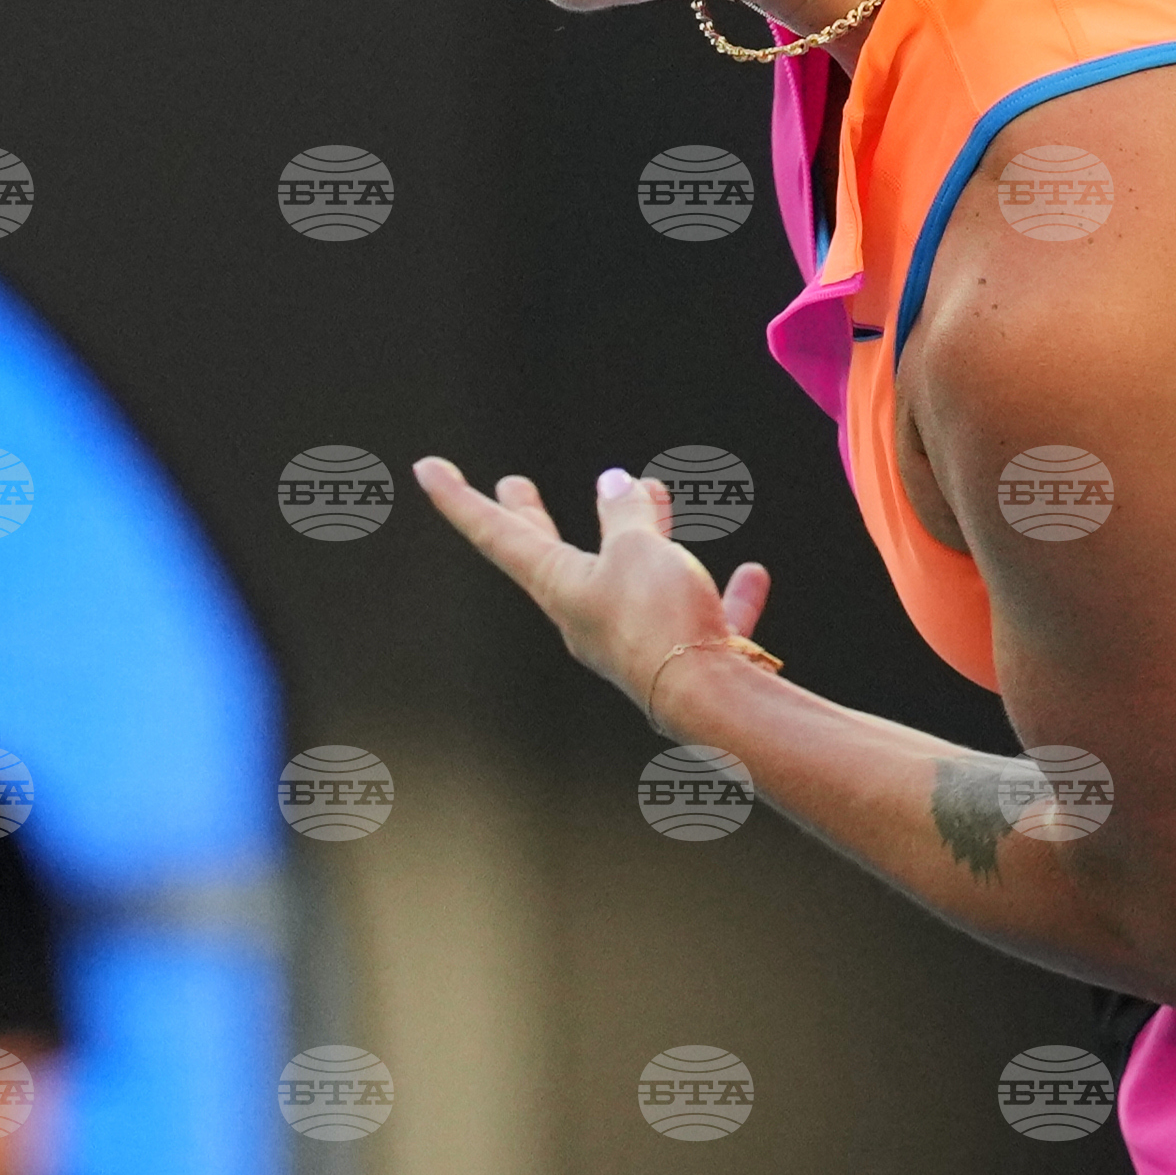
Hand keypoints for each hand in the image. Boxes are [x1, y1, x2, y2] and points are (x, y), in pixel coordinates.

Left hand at [409, 454, 778, 726]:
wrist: (715, 707)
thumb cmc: (662, 623)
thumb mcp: (639, 548)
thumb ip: (627, 513)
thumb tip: (618, 484)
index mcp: (562, 588)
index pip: (497, 535)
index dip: (460, 498)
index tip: (423, 467)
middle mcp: (589, 617)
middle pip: (550, 556)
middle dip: (534, 518)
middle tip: (512, 484)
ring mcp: (635, 642)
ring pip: (631, 577)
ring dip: (642, 536)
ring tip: (654, 494)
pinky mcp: (684, 659)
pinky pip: (701, 618)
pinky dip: (723, 596)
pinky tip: (752, 575)